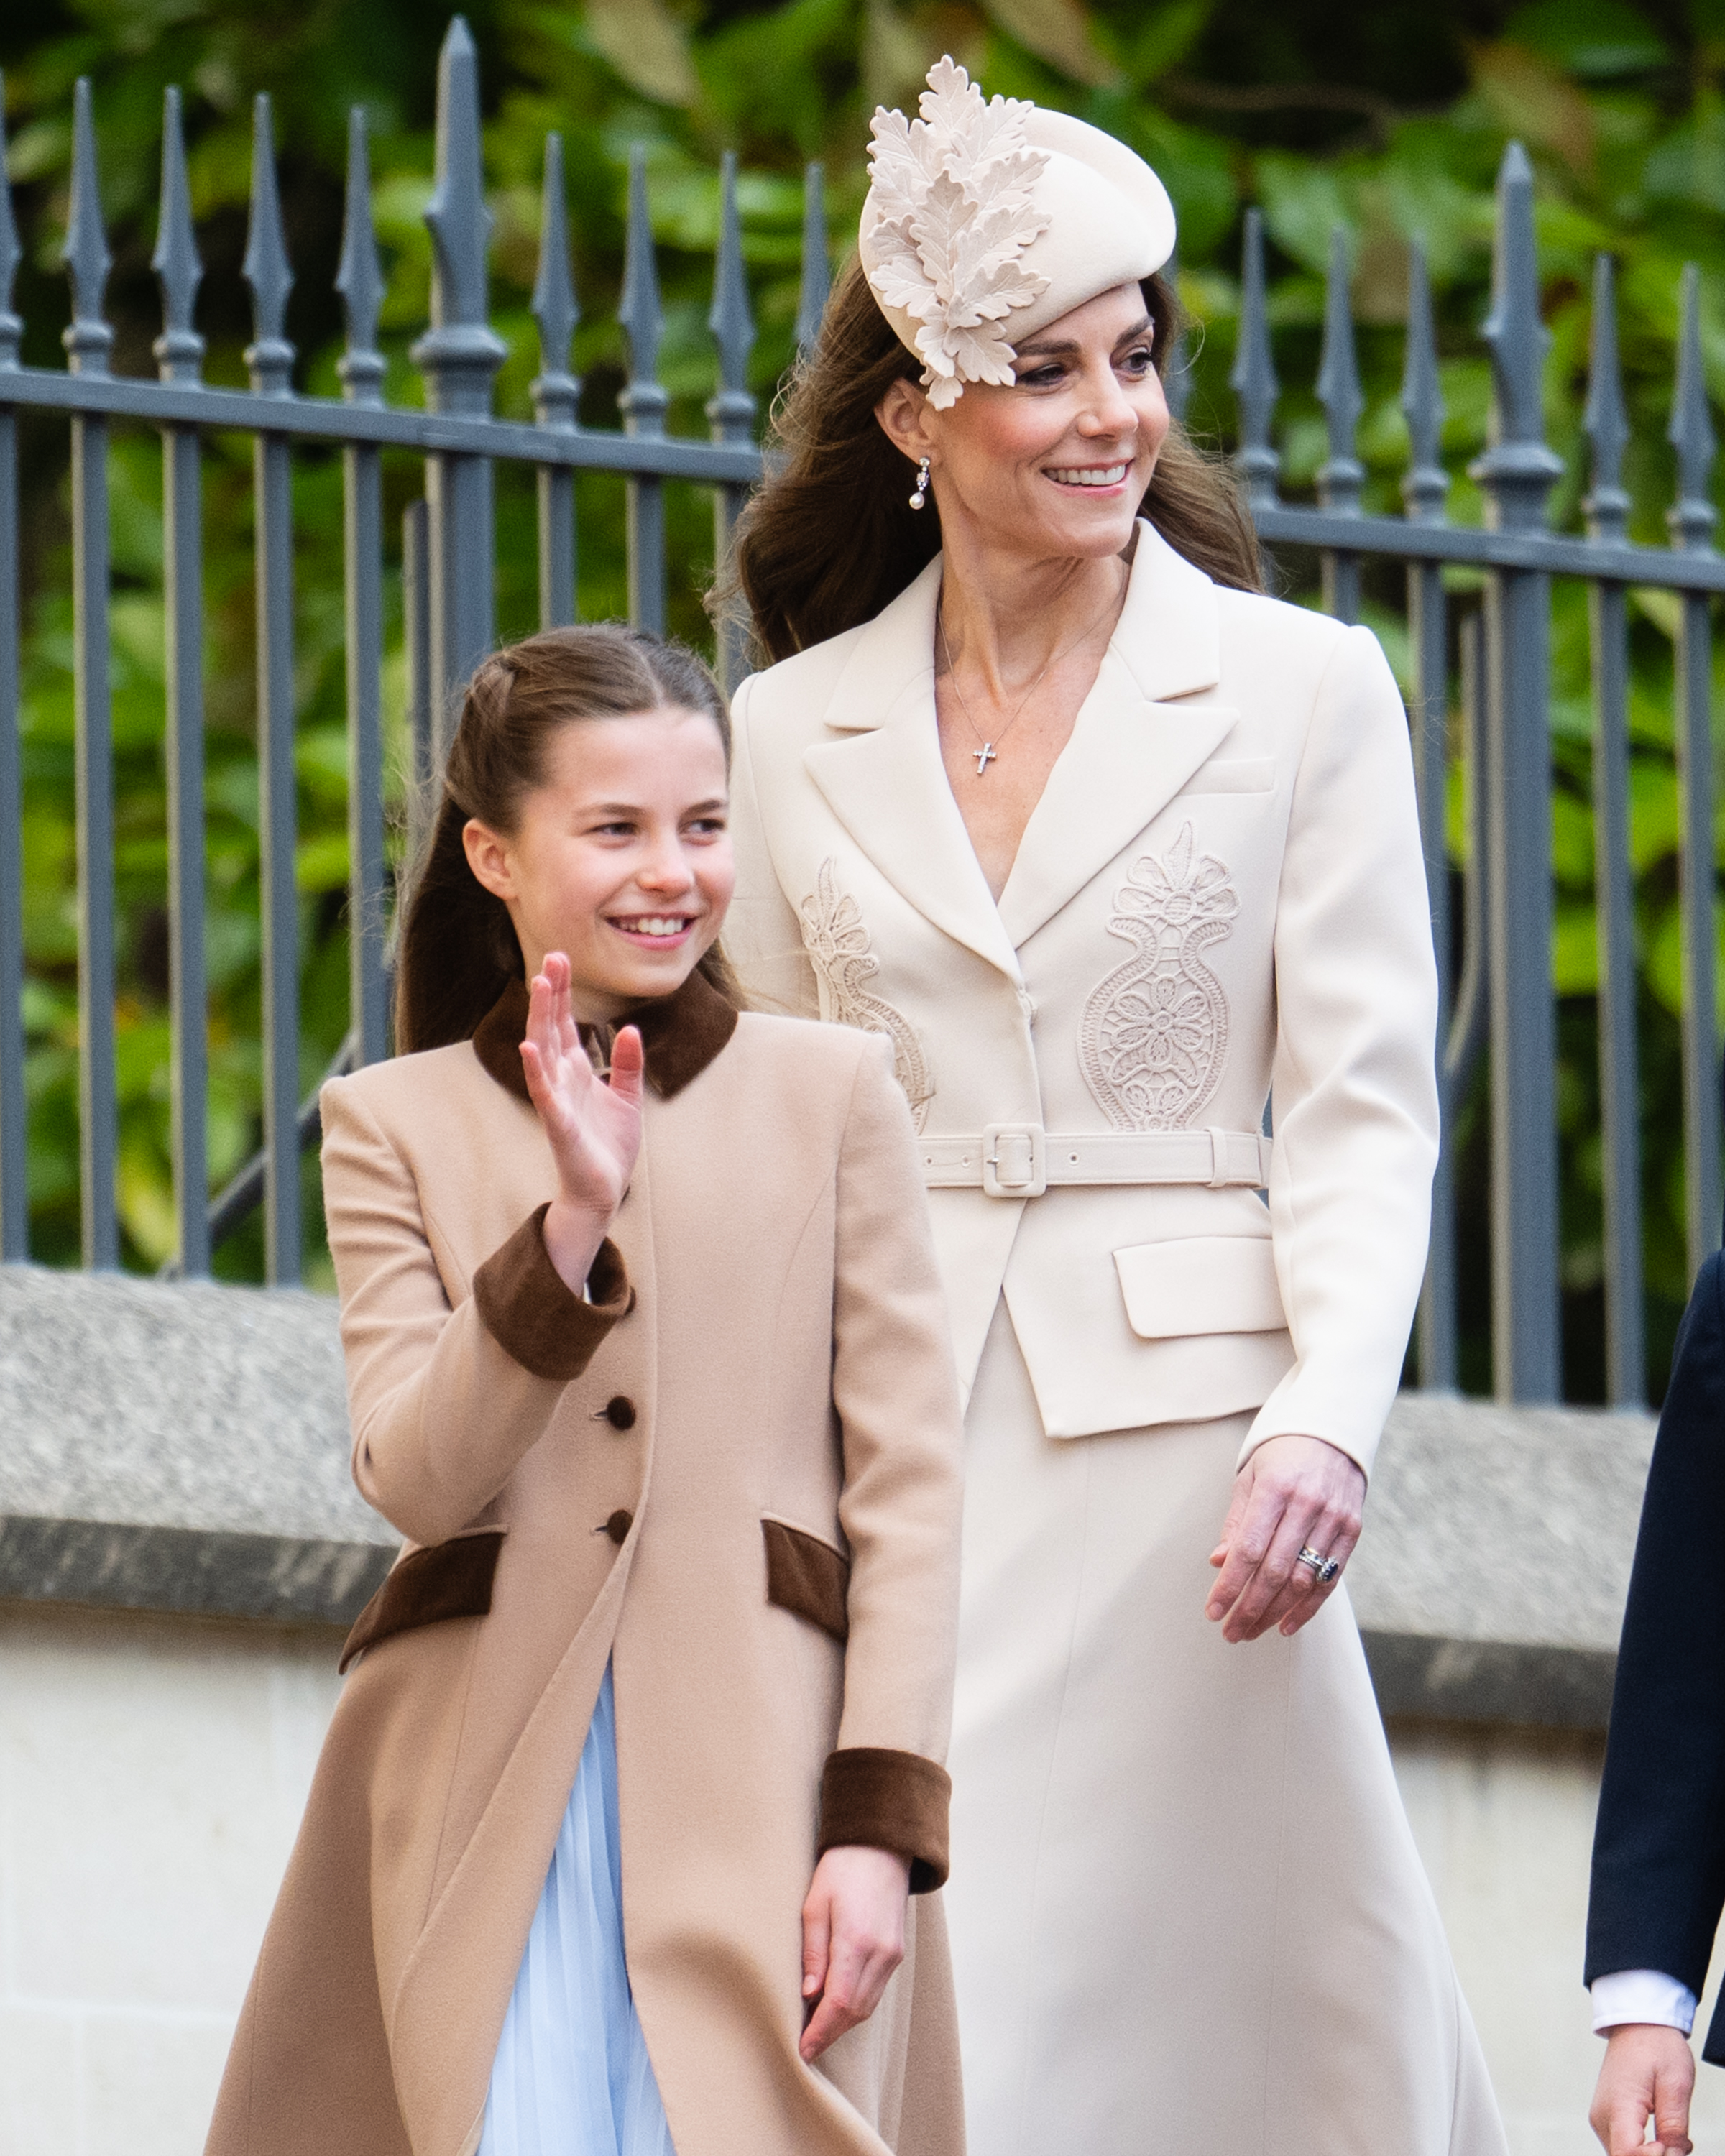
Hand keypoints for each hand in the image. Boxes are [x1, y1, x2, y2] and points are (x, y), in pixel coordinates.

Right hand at [517, 954, 644, 1294]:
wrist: (605, 1190)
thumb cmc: (609, 1144)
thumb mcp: (628, 1097)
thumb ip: (628, 1063)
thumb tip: (629, 1028)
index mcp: (576, 1070)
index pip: (567, 1022)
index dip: (564, 992)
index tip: (560, 957)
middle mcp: (562, 1078)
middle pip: (553, 1027)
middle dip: (552, 993)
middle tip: (551, 957)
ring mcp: (557, 1099)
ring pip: (545, 1051)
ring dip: (542, 1018)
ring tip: (540, 986)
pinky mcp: (559, 1123)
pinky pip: (545, 1093)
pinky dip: (537, 1070)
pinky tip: (530, 1047)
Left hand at [798, 1845, 910, 2062]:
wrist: (881, 1847)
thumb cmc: (841, 1870)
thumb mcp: (814, 1905)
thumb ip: (813, 1952)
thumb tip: (808, 1995)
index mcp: (856, 1940)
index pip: (839, 2002)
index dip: (820, 2031)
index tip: (802, 2049)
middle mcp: (881, 1953)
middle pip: (855, 2012)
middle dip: (830, 2033)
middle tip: (806, 2047)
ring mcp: (893, 1955)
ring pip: (868, 2006)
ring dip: (843, 2023)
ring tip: (817, 2031)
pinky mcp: (897, 1953)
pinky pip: (876, 1991)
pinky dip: (856, 2006)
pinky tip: (837, 2007)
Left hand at [1206, 1433, 1364, 1643]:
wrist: (1332, 1431)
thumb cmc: (1282, 1455)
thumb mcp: (1250, 1477)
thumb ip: (1237, 1522)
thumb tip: (1219, 1562)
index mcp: (1275, 1489)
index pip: (1249, 1549)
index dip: (1230, 1585)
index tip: (1213, 1611)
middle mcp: (1306, 1505)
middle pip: (1274, 1571)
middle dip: (1249, 1607)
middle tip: (1231, 1632)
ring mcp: (1333, 1519)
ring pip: (1303, 1581)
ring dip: (1275, 1613)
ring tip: (1252, 1631)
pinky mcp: (1352, 1530)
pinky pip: (1330, 1579)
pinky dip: (1308, 1607)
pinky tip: (1287, 1624)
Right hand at [1590, 2024, 1694, 2154]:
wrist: (1637, 2026)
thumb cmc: (1656, 2047)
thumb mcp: (1676, 2084)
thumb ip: (1674, 2126)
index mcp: (1618, 2105)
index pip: (1628, 2154)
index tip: (1673, 2145)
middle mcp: (1603, 2116)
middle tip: (1679, 2143)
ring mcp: (1601, 2118)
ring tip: (1673, 2137)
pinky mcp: (1606, 2119)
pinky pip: (1624, 2148)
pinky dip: (1645, 2151)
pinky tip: (1662, 2137)